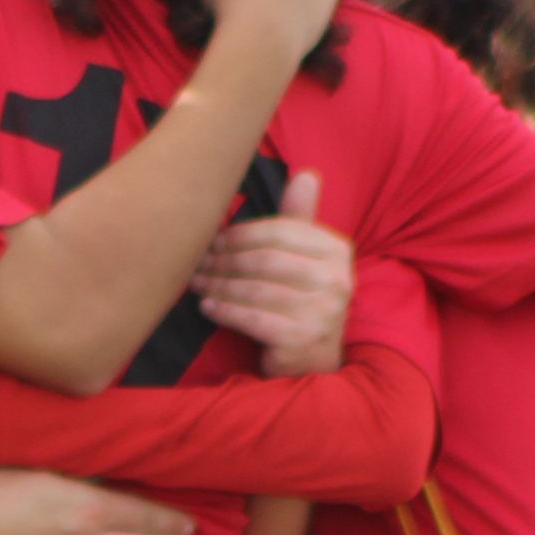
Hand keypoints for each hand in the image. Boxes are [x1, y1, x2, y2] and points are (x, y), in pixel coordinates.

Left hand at [194, 170, 347, 374]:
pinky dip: (225, 311)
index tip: (212, 240)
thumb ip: (301, 219)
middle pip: (265, 260)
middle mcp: (337, 280)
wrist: (313, 361)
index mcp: (337, 251)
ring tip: (197, 283)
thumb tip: (307, 173)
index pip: (280, 232)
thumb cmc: (301, 300)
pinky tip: (207, 307)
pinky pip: (252, 318)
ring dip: (219, 285)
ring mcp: (323, 313)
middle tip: (197, 263)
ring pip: (256, 289)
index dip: (240, 234)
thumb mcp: (305, 258)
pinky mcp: (302, 340)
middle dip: (224, 260)